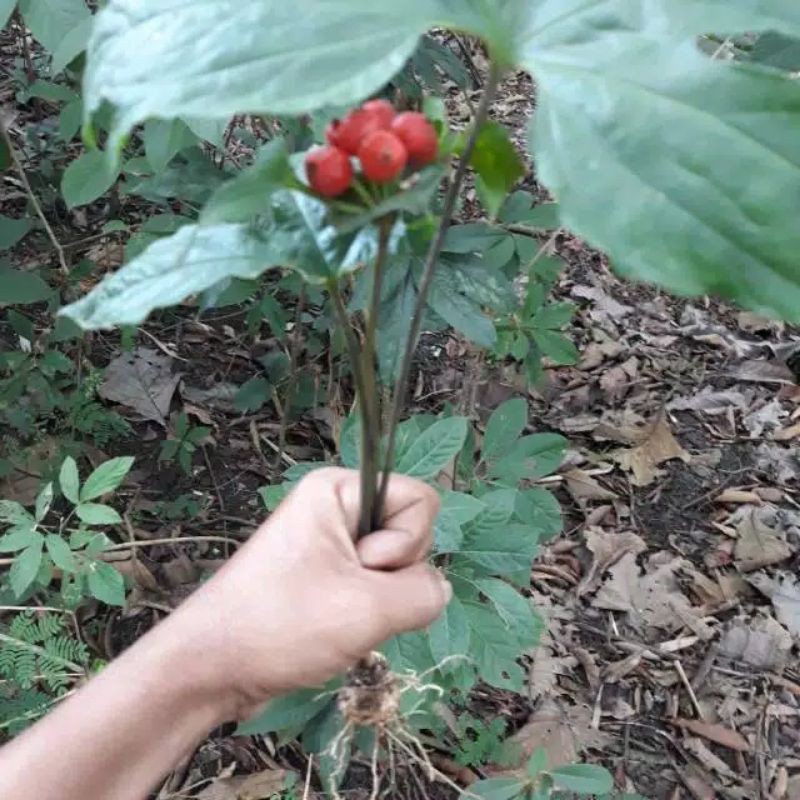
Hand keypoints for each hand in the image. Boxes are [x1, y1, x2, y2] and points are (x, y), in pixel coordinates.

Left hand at [170, 468, 448, 719]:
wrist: (211, 668)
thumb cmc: (282, 625)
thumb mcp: (370, 608)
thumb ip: (426, 592)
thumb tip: (437, 589)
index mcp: (337, 490)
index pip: (420, 500)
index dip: (406, 543)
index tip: (362, 567)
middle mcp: (335, 508)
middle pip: (410, 532)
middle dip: (392, 575)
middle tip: (346, 597)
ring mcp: (329, 544)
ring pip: (395, 567)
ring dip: (380, 602)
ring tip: (337, 619)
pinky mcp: (325, 577)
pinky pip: (374, 588)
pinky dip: (367, 614)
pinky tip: (334, 630)